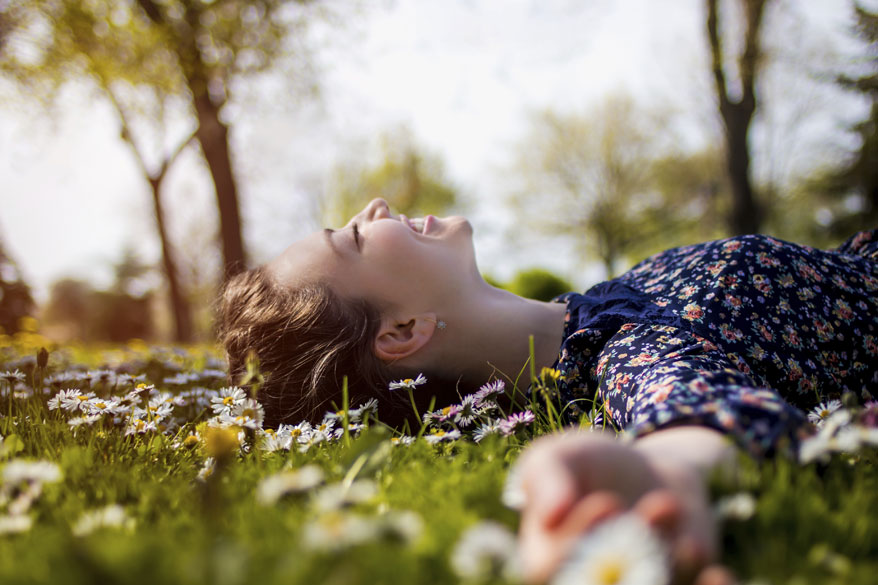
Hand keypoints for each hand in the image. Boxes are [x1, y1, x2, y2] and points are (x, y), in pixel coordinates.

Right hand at [515, 431, 733, 584]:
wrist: (649, 475)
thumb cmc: (591, 465)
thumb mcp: (560, 455)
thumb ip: (546, 476)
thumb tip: (551, 514)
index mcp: (547, 562)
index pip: (549, 571)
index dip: (576, 546)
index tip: (605, 502)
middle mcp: (589, 584)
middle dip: (631, 558)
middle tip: (654, 509)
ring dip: (672, 561)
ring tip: (667, 504)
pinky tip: (718, 576)